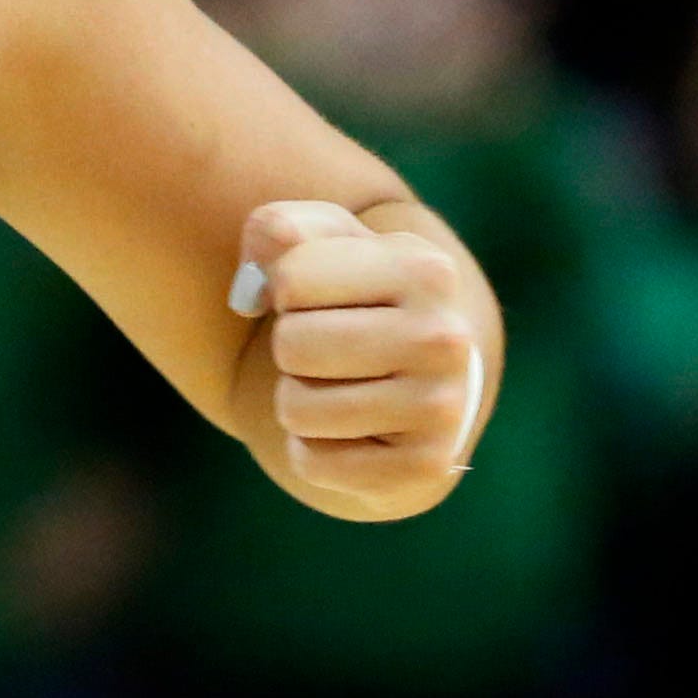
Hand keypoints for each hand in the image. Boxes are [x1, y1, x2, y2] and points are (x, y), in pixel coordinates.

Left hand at [229, 200, 484, 508]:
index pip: (290, 279)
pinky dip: (312, 451)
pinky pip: (313, 463)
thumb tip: (251, 289)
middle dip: (289, 349)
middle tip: (327, 350)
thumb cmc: (356, 297)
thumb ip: (276, 230)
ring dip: (298, 401)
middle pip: (291, 345)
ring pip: (297, 409)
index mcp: (425, 269)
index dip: (286, 289)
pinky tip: (350, 432)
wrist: (421, 377)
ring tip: (338, 387)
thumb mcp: (325, 244)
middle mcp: (446, 338)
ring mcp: (444, 408)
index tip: (322, 297)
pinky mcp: (426, 467)